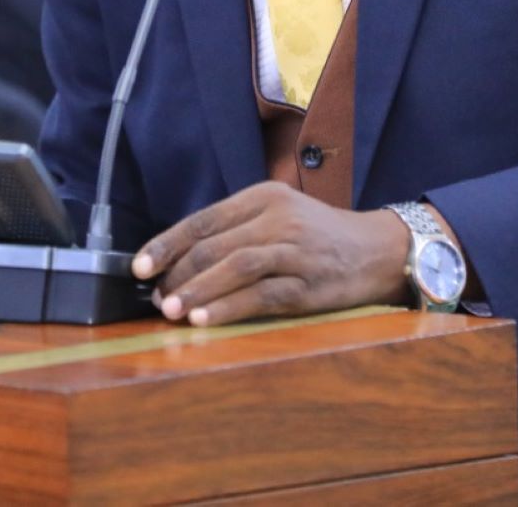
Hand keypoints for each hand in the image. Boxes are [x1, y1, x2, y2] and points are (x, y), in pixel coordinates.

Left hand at [132, 183, 411, 327]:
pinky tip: (206, 320)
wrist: (378, 249)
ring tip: (171, 310)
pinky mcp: (309, 282)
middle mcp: (278, 218)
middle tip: (155, 297)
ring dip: (197, 290)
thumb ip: (236, 230)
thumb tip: (179, 261)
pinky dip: (229, 307)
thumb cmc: (318, 236)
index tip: (139, 267)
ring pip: (235, 267)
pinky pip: (262, 295)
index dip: (167, 244)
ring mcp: (295, 249)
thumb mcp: (278, 216)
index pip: (203, 220)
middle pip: (214, 245)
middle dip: (178, 273)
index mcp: (263, 197)